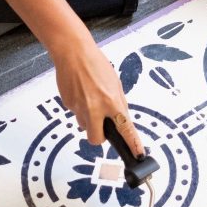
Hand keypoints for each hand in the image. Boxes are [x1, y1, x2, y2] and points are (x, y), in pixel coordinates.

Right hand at [53, 38, 143, 156]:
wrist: (73, 53)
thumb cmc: (95, 64)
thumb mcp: (115, 84)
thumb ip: (118, 103)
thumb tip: (120, 119)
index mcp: (111, 101)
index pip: (125, 128)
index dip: (133, 143)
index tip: (138, 154)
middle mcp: (95, 108)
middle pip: (96, 139)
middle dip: (99, 136)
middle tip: (101, 125)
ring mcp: (79, 108)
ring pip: (84, 126)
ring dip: (88, 119)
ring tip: (89, 98)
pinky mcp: (68, 104)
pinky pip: (76, 113)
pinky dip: (80, 107)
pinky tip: (81, 92)